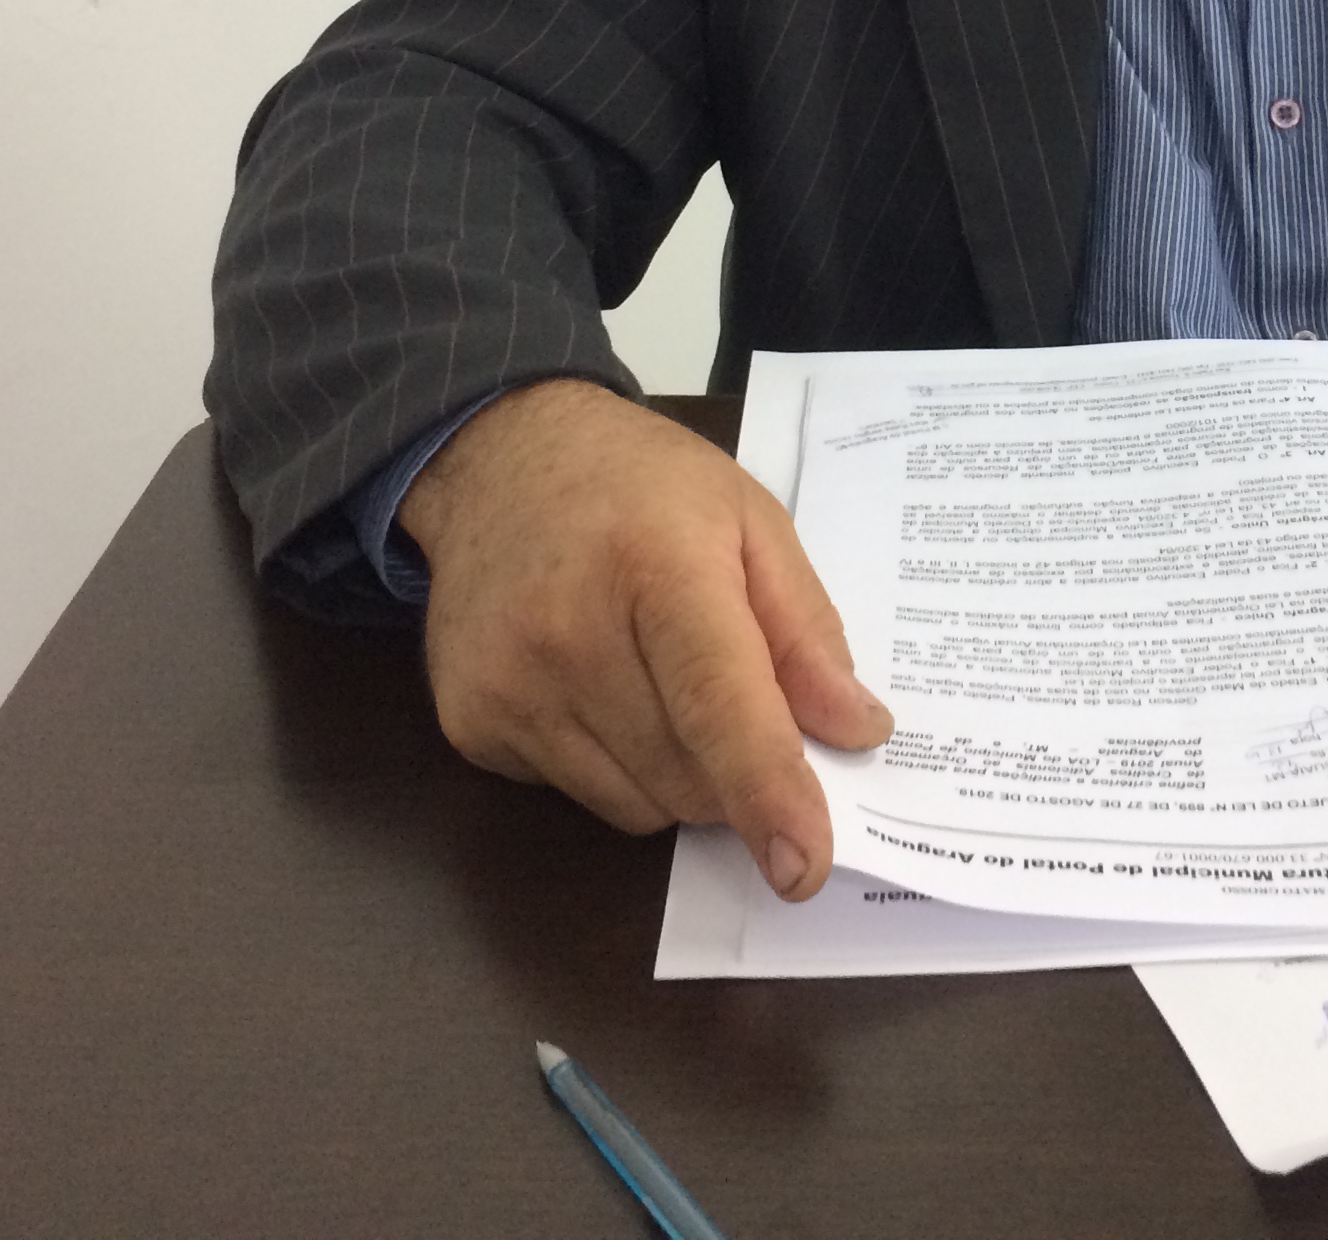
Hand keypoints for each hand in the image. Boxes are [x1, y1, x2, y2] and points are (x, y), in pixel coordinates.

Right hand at [396, 377, 891, 896]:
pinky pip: (578, 796)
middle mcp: (568, 635)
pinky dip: (612, 765)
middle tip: (735, 694)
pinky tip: (595, 683)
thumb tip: (857, 730)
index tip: (801, 866)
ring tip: (656, 675)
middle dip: (737, 768)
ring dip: (677, 774)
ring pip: (637, 806)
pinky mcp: (470, 727)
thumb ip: (806, 630)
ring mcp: (508, 688)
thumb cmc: (641, 486)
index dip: (765, 789)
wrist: (494, 460)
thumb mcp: (749, 520)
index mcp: (656, 567)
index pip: (718, 702)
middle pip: (688, 775)